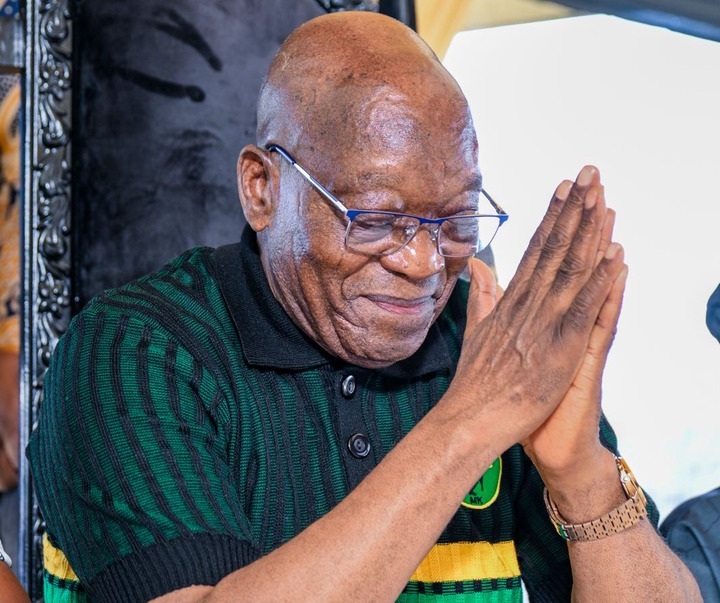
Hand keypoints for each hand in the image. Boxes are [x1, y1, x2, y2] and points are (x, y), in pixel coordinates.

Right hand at [448, 166, 625, 455]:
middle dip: (574, 209)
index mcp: (510, 302)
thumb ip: (481, 296)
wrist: (470, 419)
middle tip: (589, 172)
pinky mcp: (559, 348)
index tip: (565, 188)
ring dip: (588, 231)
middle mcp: (527, 305)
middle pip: (554, 249)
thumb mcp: (476, 332)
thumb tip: (480, 265)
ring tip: (603, 196)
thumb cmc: (474, 383)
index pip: (535, 250)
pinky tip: (614, 254)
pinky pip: (583, 308)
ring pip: (569, 269)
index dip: (552, 217)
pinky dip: (600, 280)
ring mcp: (543, 324)